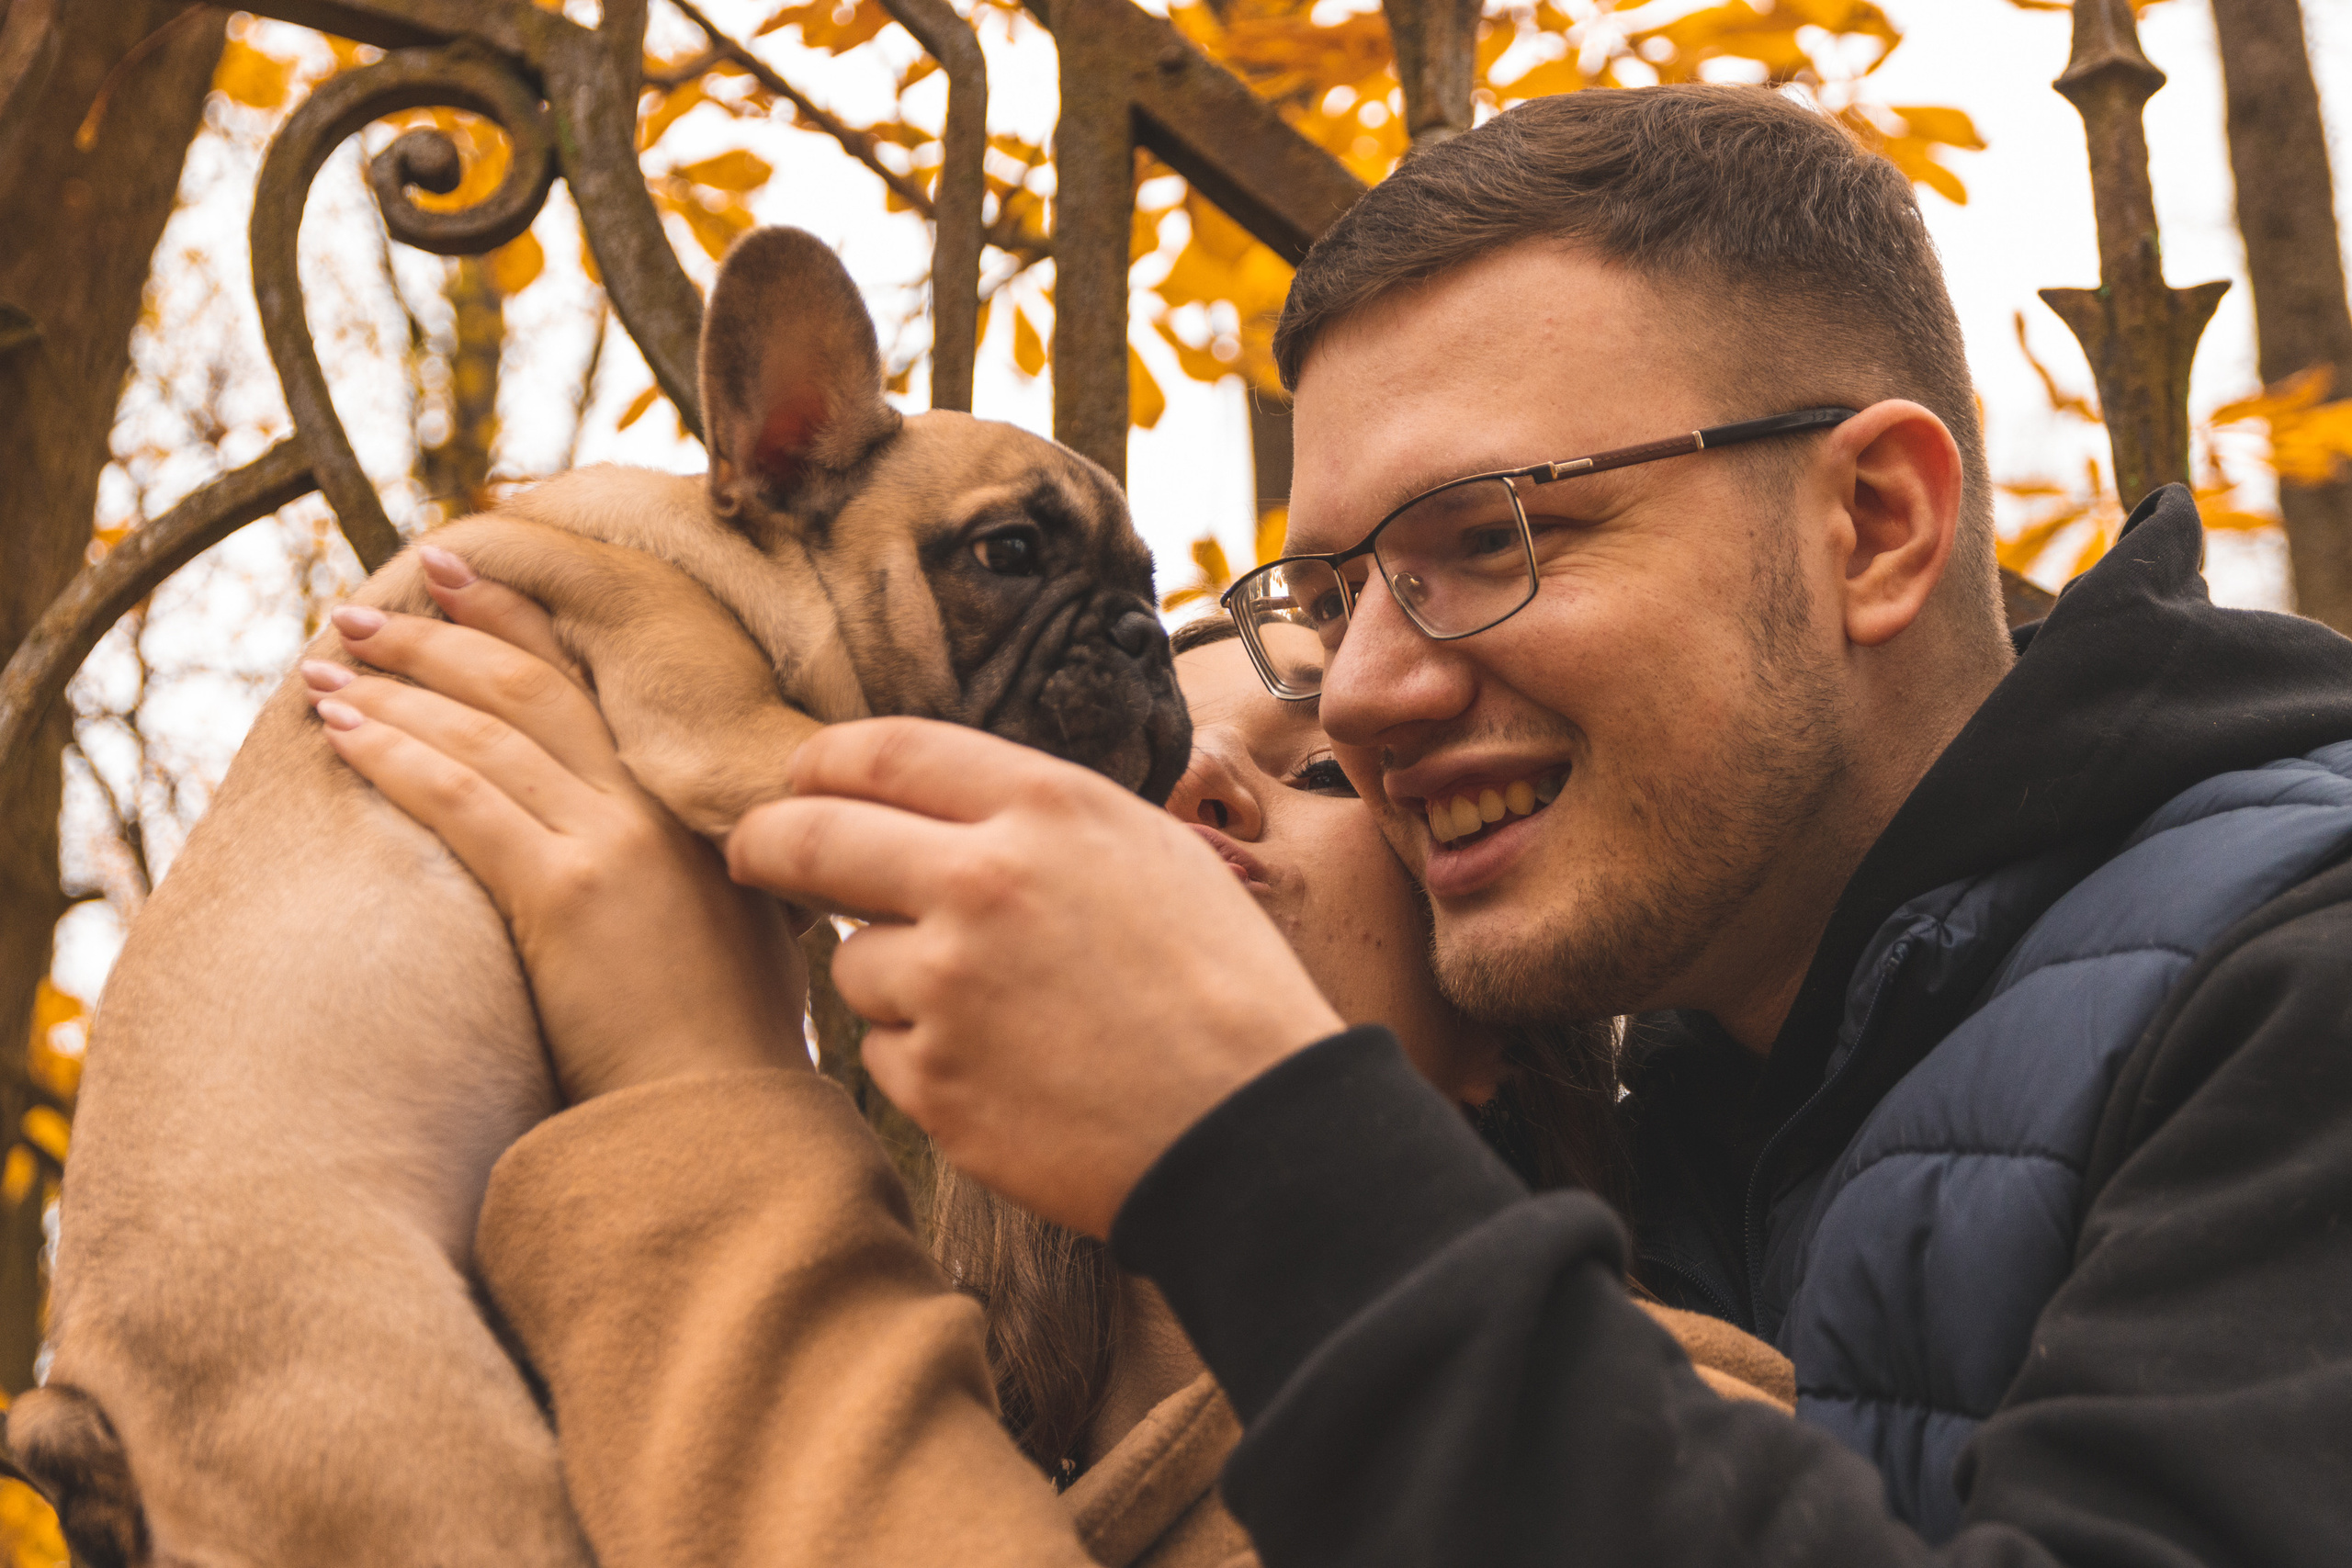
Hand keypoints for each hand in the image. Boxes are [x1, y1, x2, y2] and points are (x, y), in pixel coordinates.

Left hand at [307, 547, 810, 1102]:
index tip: (455, 576)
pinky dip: (395, 753)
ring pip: (486, 728)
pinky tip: (342, 731)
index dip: (519, 619)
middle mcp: (651, 806)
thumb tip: (634, 853)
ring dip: (395, 686)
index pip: (589, 684)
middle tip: (357, 610)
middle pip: (530, 684)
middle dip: (435, 635)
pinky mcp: (566, 894)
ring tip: (324, 666)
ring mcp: (612, 844)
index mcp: (687, 806)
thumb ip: (682, 869)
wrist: (728, 1118)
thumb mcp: (728, 929)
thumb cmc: (726, 1048)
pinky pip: (461, 797)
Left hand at [725, 718, 1344, 1237]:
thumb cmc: (1225, 986)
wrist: (1258, 1132)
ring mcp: (947, 990)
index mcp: (1045, 809)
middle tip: (753, 855)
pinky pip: (884, 1051)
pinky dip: (924, 1057)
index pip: (881, 752)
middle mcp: (981, 883)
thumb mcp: (1149, 852)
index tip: (796, 783)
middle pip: (811, 839)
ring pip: (852, 962)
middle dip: (766, 844)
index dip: (819, 765)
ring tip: (996, 1011)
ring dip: (889, 976)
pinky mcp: (934, 1085)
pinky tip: (1007, 1071)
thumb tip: (932, 808)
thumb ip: (1036, 819)